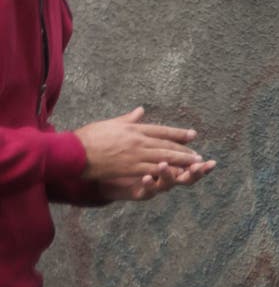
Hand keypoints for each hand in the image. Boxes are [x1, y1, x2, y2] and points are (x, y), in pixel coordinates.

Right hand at [76, 109, 208, 197]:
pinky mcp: (130, 168)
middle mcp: (137, 140)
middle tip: (198, 155)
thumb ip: (127, 119)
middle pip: (166, 145)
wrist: (72, 152)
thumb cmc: (87, 137)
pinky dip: (167, 172)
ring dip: (181, 161)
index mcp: (133, 128)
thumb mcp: (109, 124)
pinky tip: (177, 176)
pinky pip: (153, 170)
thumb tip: (140, 110)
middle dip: (184, 150)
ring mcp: (135, 154)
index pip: (161, 130)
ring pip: (164, 157)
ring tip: (194, 164)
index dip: (178, 133)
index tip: (193, 135)